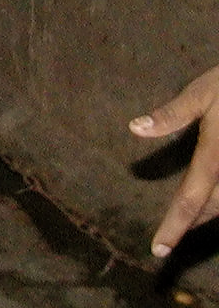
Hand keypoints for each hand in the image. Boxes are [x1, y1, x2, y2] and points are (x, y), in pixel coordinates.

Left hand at [131, 64, 218, 255]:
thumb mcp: (199, 95)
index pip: (189, 201)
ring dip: (208, 213)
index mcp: (214, 158)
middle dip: (189, 224)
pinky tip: (212, 200)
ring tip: (185, 220)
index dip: (174, 227)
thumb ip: (170, 115)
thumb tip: (134, 128)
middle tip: (166, 239)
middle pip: (210, 209)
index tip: (158, 249)